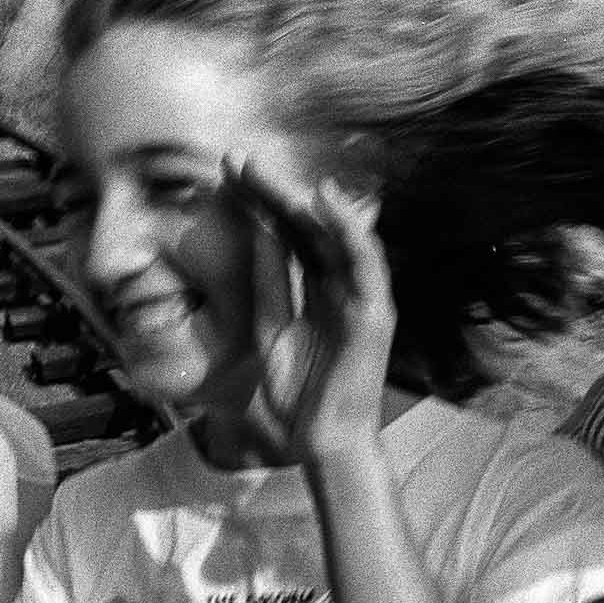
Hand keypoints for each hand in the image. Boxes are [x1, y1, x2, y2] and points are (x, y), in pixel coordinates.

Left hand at [226, 151, 393, 462]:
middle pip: (306, 226)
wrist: (317, 443)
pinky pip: (364, 263)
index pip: (286, 232)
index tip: (228, 170)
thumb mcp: (269, 328)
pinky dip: (349, 230)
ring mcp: (359, 295)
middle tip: (239, 159)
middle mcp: (338, 283)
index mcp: (313, 287)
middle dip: (274, 191)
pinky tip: (326, 202)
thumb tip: (255, 231)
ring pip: (334, 235)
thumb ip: (268, 281)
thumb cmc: (294, 395)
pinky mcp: (375, 312)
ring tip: (270, 172)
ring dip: (304, 199)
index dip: (260, 201)